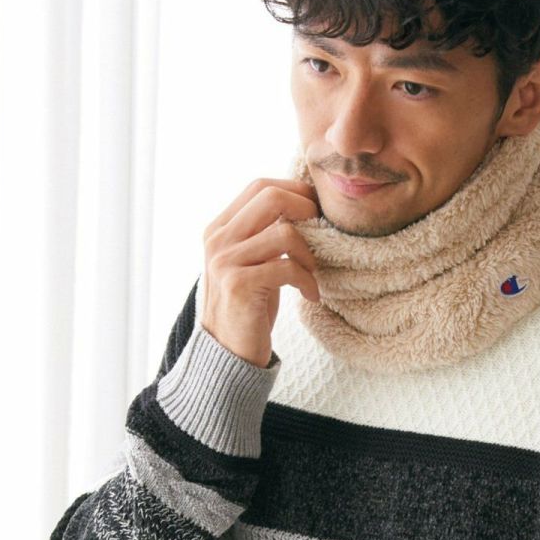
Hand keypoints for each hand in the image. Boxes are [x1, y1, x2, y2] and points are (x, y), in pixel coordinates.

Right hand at [200, 178, 322, 367]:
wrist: (227, 352)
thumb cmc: (248, 306)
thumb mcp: (251, 262)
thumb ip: (264, 233)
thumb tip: (303, 204)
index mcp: (219, 228)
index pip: (260, 186)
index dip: (295, 191)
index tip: (316, 210)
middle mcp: (218, 240)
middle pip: (271, 197)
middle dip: (306, 210)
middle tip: (322, 233)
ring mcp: (225, 261)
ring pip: (284, 233)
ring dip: (309, 255)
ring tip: (312, 274)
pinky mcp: (239, 285)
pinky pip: (288, 267)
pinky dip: (308, 281)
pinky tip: (310, 295)